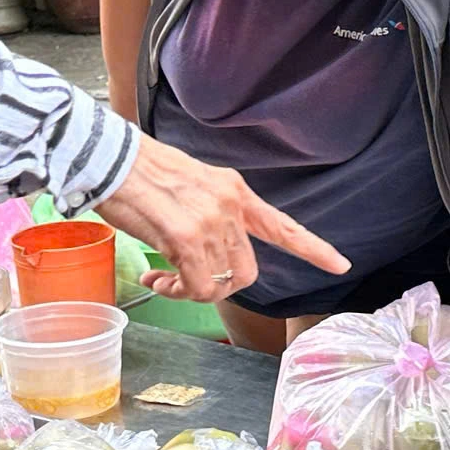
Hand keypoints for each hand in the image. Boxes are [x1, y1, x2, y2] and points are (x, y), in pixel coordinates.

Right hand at [96, 136, 347, 303]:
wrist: (109, 157)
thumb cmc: (138, 172)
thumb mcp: (191, 184)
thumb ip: (210, 214)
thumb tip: (206, 254)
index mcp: (233, 190)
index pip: (282, 226)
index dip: (313, 249)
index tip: (340, 266)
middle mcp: (229, 206)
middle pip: (247, 271)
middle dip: (219, 286)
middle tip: (183, 282)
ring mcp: (210, 223)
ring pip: (219, 284)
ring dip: (190, 291)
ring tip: (163, 278)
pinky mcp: (185, 239)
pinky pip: (195, 287)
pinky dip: (177, 292)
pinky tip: (156, 278)